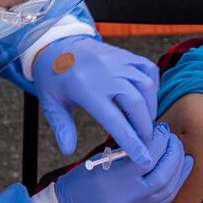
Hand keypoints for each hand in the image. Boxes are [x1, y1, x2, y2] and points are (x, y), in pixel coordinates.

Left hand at [33, 35, 159, 165]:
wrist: (56, 44)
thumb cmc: (53, 77)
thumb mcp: (50, 103)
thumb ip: (61, 126)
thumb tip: (68, 150)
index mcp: (86, 88)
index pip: (115, 121)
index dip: (132, 142)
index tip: (143, 159)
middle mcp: (105, 73)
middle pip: (137, 104)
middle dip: (145, 128)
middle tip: (144, 143)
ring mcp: (118, 61)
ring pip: (147, 86)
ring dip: (151, 108)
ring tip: (144, 122)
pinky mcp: (125, 54)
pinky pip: (148, 69)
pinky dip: (152, 86)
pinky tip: (146, 98)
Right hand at [55, 123, 192, 202]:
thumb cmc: (80, 182)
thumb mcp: (99, 161)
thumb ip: (126, 152)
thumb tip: (151, 137)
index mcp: (114, 181)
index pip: (147, 156)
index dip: (159, 140)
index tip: (161, 128)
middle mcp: (128, 200)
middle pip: (164, 174)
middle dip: (173, 153)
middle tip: (172, 138)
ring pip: (169, 189)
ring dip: (179, 167)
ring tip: (180, 151)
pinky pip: (164, 201)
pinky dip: (176, 183)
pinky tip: (181, 169)